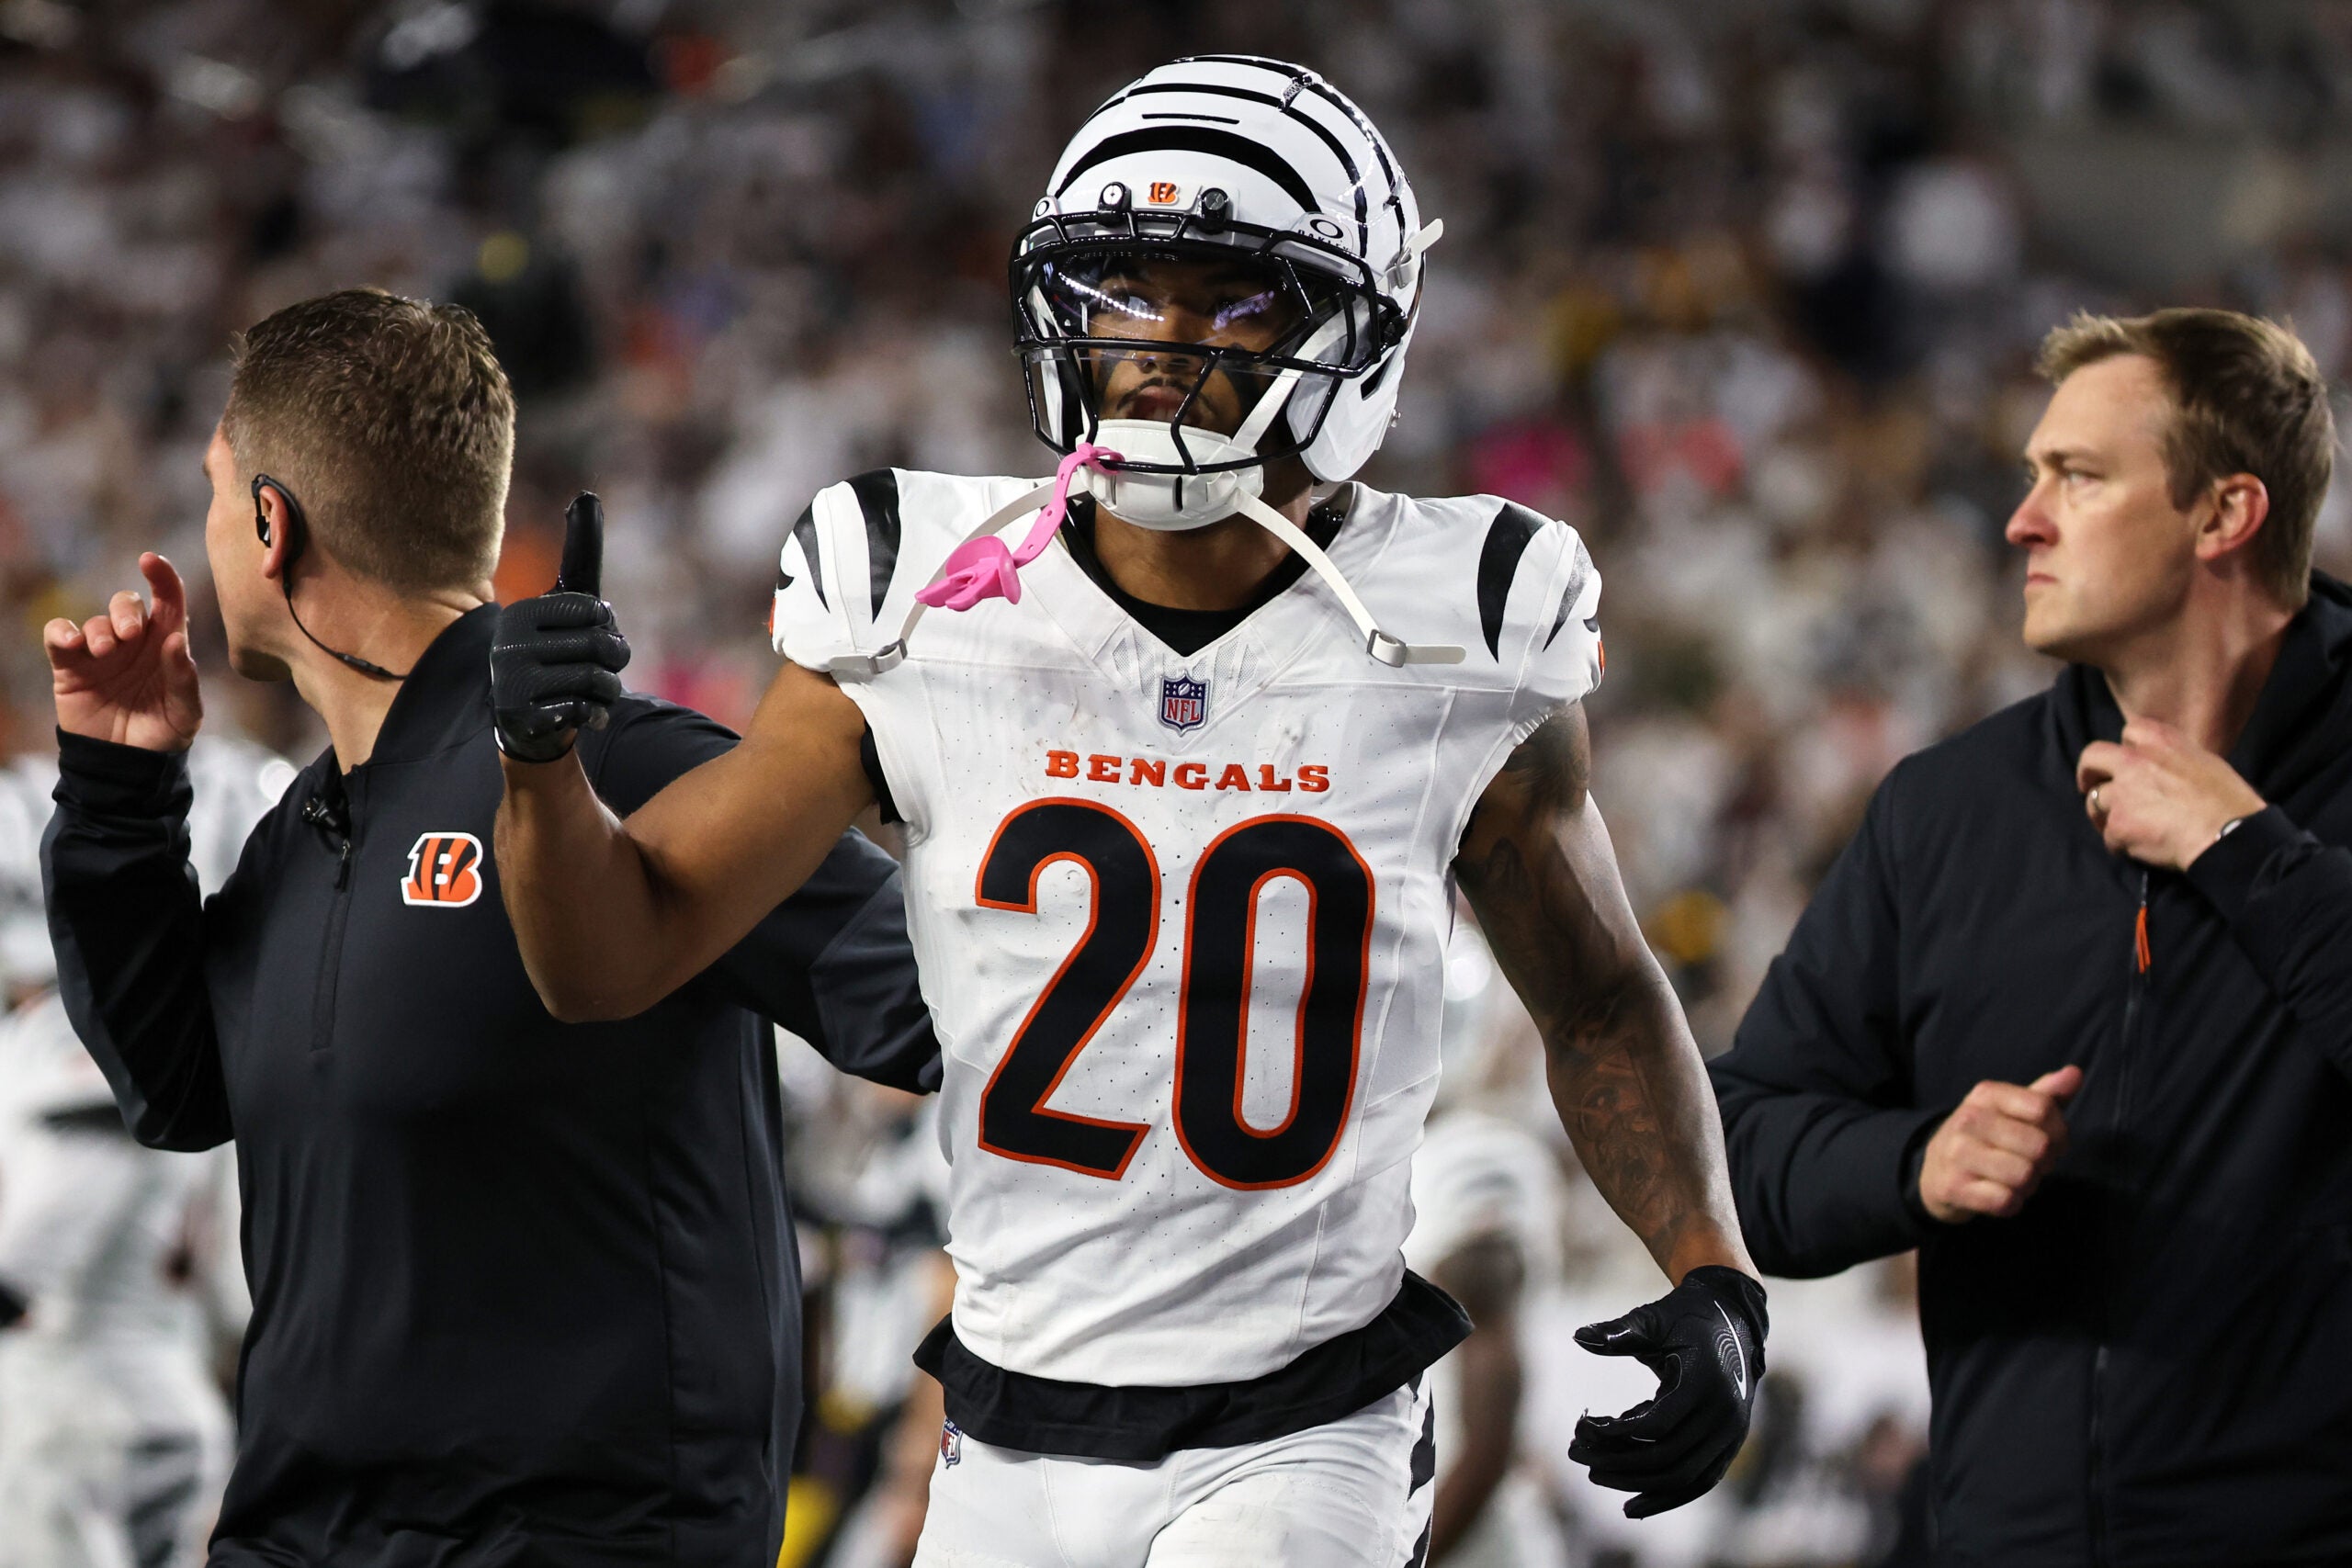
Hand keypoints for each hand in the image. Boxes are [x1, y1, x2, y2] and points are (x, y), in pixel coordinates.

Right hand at [44, 553, 202, 751]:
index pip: (168, 601)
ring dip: (99, 629)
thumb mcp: (185, 712)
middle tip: (130, 634)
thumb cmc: (163, 733)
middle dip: (126, 610)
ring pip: (94, 619)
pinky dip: (61, 632)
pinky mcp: (70, 666)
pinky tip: (70, 644)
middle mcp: (134, 643)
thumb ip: (184, 678)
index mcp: (167, 646)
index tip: (151, 560)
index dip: (162, 577)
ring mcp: (100, 653)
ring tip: (106, 652)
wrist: (126, 764)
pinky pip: (58, 635)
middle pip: (127, 603)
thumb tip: (176, 641)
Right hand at [491, 494, 629, 764]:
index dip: (606, 625)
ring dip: (607, 690)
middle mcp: (509, 643)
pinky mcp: (522, 715)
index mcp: (522, 612)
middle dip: (614, 659)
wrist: (527, 716)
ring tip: (590, 690)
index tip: (589, 631)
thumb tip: (588, 495)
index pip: (596, 611)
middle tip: (601, 666)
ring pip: (598, 681)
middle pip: (601, 647)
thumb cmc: (555, 647)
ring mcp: (512, 681)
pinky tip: (581, 712)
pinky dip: (593, 713)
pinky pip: (584, 710)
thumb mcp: (567, 600)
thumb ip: (580, 553)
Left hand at [1568, 1265, 1766, 1517]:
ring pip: (1683, 1478)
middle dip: (1617, 1461)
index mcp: (1706, 1382)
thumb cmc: (1685, 1318)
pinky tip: (1632, 1506)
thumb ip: (1618, 1332)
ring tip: (1594, 1474)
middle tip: (1575, 1454)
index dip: (1616, 1432)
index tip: (1581, 1426)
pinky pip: (1699, 1482)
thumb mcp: (1653, 1320)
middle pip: (1667, 1458)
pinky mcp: (1729, 1447)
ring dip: (1637, 1483)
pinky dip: (1667, 1497)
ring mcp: (1732, 1435)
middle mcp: (1725, 1415)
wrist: (1734, 1322)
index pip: (1659, 1423)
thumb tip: (1579, 1336)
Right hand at [1918, 1066, 2080, 1222]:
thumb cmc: (1987, 1137)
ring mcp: (1958, 1153)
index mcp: (1986, 1095)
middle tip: (2031, 1163)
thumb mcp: (2012, 1111)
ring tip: (2015, 1179)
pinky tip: (2000, 1194)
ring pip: (2025, 1175)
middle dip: (2045, 1162)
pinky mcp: (1953, 1187)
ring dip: (2029, 1185)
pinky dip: (2012, 1203)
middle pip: (2039, 1145)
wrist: (1936, 1170)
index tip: (2052, 1141)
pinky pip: (2006, 1201)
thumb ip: (2047, 1094)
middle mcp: (1968, 1119)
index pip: (2044, 1109)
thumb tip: (2075, 1073)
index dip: (2059, 1131)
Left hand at [2077, 719, 2263, 869]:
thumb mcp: (2206, 762)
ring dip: (2105, 815)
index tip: (2128, 761)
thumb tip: (2164, 767)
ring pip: (2095, 802)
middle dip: (2088, 773)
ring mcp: (2122, 794)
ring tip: (2125, 828)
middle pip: (2092, 758)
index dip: (2127, 748)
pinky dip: (2121, 843)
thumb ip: (2174, 759)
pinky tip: (2140, 849)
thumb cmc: (2228, 801)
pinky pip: (2109, 836)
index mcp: (2159, 740)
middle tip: (2090, 786)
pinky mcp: (2118, 825)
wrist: (2229, 835)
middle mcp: (2133, 762)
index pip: (2129, 731)